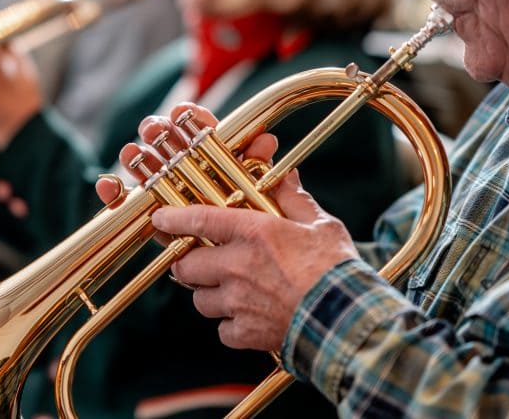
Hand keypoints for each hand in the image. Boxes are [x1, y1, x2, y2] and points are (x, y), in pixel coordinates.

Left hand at [105, 102, 358, 352]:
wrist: (349, 321)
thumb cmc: (338, 269)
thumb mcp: (319, 224)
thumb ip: (294, 199)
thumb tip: (285, 175)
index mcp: (254, 232)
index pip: (198, 219)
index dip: (173, 218)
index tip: (160, 218)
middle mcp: (238, 266)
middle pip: (187, 265)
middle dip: (188, 263)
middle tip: (199, 260)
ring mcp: (239, 302)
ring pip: (200, 299)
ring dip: (208, 294)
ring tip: (228, 290)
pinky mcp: (246, 333)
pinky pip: (223, 329)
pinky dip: (230, 325)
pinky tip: (248, 318)